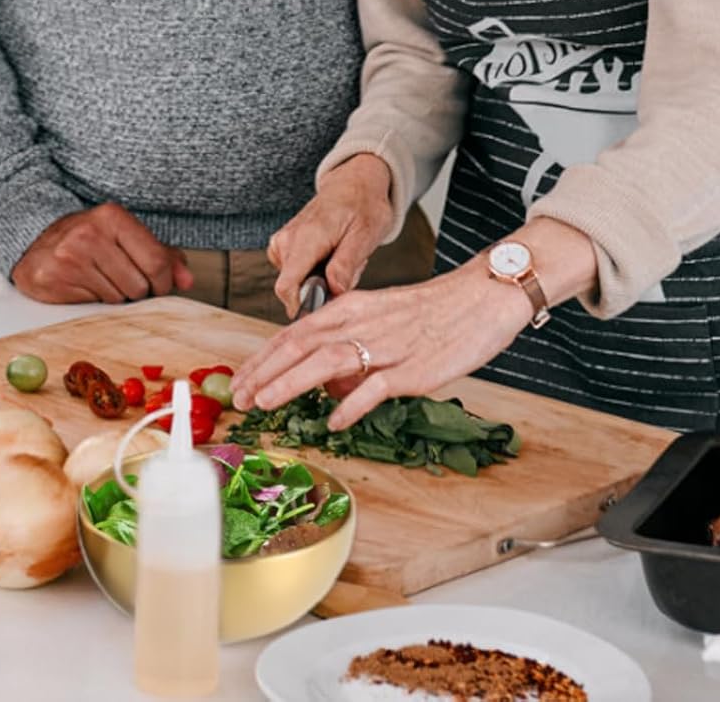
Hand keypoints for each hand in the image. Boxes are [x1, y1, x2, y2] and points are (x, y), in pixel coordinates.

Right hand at [10, 202, 194, 303]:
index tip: (157, 285)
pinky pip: (93, 305)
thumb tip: (186, 280)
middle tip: (119, 277)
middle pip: (139, 286)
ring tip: (98, 277)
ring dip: (113, 294)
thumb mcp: (124, 236)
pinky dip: (92, 299)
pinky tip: (81, 283)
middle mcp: (90, 233)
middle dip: (135, 289)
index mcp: (113, 216)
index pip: (157, 261)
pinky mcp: (54, 278)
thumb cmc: (87, 239)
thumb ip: (160, 255)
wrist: (34, 239)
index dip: (163, 282)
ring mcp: (70, 256)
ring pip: (117, 298)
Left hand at [230, 262, 530, 429]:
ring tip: (264, 403)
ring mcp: (385, 345)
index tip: (240, 380)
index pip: (293, 333)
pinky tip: (334, 422)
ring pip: (326, 361)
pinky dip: (352, 404)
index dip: (262, 358)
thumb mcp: (378, 318)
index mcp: (349, 309)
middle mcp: (360, 323)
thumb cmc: (431, 312)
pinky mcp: (412, 368)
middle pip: (299, 345)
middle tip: (238, 398)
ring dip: (290, 383)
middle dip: (263, 372)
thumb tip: (325, 384)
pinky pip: (376, 387)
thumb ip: (349, 344)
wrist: (480, 298)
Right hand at [267, 154, 392, 316]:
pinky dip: (315, 271)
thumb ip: (346, 264)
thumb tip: (333, 291)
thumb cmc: (363, 205)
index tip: (323, 312)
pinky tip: (331, 256)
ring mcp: (282, 242)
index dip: (301, 307)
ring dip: (321, 279)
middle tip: (349, 269)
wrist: (354, 183)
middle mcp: (287, 240)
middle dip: (322, 289)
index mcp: (307, 238)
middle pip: (294, 287)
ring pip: (296, 282)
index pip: (286, 286)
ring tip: (343, 258)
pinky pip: (295, 272)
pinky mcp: (283, 245)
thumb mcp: (365, 234)